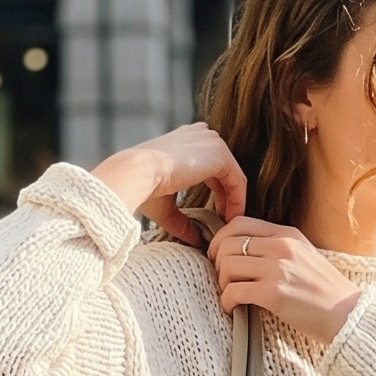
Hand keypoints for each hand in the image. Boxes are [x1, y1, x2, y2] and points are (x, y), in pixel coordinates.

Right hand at [93, 124, 245, 245]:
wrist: (137, 174)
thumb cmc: (144, 188)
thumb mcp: (167, 207)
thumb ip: (184, 222)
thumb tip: (197, 241)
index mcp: (186, 140)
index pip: (210, 166)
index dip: (217, 194)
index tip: (215, 217)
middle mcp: (201, 135)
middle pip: (224, 170)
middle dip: (226, 198)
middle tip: (224, 223)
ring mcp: (211, 141)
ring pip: (232, 175)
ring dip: (233, 202)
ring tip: (228, 225)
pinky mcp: (219, 153)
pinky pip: (237, 179)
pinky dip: (238, 200)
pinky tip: (231, 219)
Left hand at [210, 218, 361, 345]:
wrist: (348, 315)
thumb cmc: (326, 292)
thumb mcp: (305, 256)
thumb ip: (279, 249)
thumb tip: (246, 252)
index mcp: (287, 234)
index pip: (239, 223)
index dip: (220, 239)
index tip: (218, 257)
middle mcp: (281, 247)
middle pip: (227, 244)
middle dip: (217, 263)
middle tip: (222, 280)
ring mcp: (278, 269)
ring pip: (227, 266)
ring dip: (222, 284)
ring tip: (231, 296)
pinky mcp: (274, 294)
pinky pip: (234, 292)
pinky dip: (226, 302)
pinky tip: (232, 309)